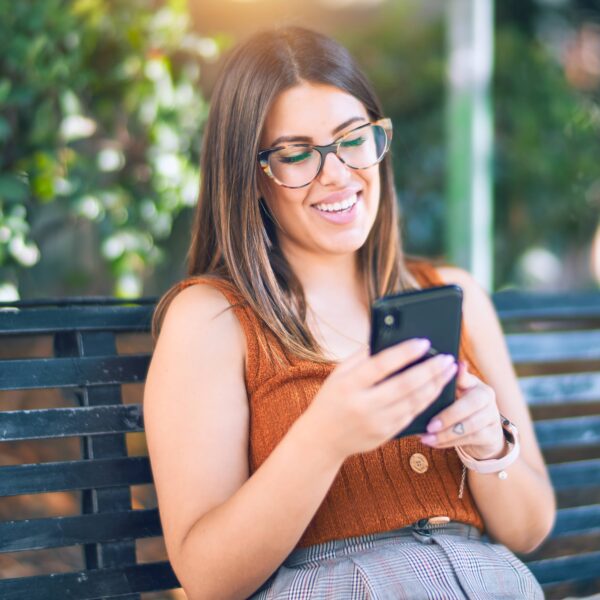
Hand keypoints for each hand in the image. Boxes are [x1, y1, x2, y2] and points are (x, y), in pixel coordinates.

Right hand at [299, 338, 457, 460]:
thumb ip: (362, 357)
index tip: (424, 342)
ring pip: (414, 402)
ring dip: (435, 386)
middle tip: (447, 358)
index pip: (381, 365)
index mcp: (348, 385)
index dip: (404, 353)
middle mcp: (362, 405)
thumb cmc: (332, 398)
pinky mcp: (385, 435)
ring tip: (448, 371)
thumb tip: (390, 339)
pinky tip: (436, 389)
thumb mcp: (338, 374)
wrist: (323, 439)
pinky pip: (412, 416)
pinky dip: (427, 401)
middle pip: (404, 385)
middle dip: (430, 370)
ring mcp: (376, 423)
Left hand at [419, 361, 504, 459]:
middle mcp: (486, 395)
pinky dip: (450, 442)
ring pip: (471, 424)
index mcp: (473, 382)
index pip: (465, 376)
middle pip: (472, 402)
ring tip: (427, 438)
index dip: (458, 374)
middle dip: (448, 416)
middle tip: (429, 426)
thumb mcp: (451, 398)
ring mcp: (492, 415)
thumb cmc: (459, 411)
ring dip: (446, 434)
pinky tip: (435, 443)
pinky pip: (471, 439)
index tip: (447, 370)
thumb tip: (419, 390)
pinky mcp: (492, 434)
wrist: (482, 435)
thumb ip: (439, 392)